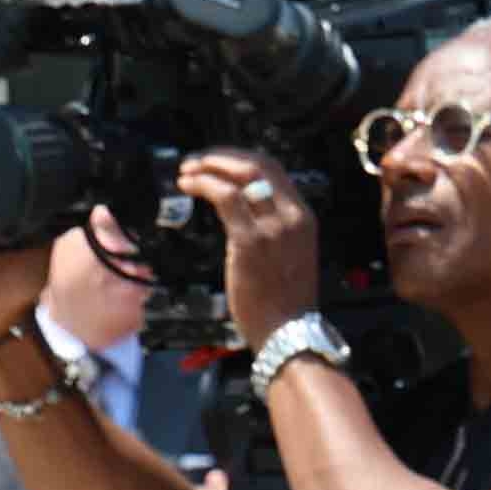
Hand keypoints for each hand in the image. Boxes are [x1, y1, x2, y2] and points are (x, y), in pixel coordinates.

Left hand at [181, 147, 322, 345]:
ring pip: (240, 175)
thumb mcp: (290, 255)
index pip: (275, 169)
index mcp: (304, 217)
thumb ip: (274, 228)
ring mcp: (273, 227)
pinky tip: (188, 187)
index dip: (241, 158)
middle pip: (257, 164)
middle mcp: (292, 216)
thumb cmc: (286, 302)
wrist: (289, 332)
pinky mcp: (250, 240)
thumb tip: (243, 208)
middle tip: (196, 161)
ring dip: (207, 166)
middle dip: (221, 156)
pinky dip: (203, 184)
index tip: (218, 161)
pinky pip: (224, 197)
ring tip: (186, 172)